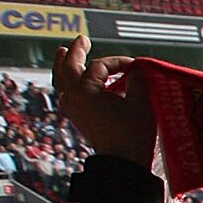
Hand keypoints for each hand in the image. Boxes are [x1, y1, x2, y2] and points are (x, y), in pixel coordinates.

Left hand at [51, 36, 156, 164]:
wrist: (122, 163)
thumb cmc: (132, 134)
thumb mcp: (140, 103)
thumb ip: (137, 80)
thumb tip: (136, 70)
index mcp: (86, 90)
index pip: (100, 66)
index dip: (118, 62)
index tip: (135, 66)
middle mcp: (73, 96)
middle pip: (68, 67)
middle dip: (76, 51)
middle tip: (82, 39)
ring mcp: (73, 108)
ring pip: (61, 80)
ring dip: (63, 64)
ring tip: (64, 52)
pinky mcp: (77, 118)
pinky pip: (66, 93)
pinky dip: (68, 82)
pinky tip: (73, 81)